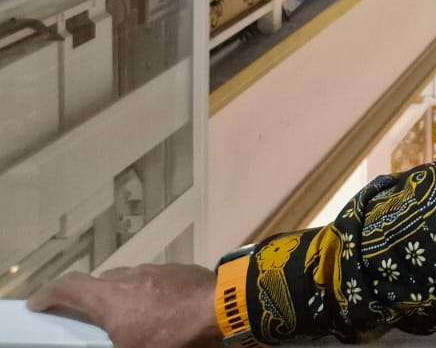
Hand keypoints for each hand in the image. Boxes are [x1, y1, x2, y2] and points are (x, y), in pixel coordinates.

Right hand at [27, 264, 221, 347]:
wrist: (221, 309)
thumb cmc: (171, 336)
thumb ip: (114, 343)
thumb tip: (113, 338)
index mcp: (109, 297)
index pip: (69, 288)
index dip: (49, 294)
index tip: (38, 303)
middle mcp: (129, 277)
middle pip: (100, 283)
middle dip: (91, 298)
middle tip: (88, 316)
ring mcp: (157, 269)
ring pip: (130, 279)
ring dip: (124, 295)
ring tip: (129, 316)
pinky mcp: (181, 270)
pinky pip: (156, 279)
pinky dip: (149, 292)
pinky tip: (160, 308)